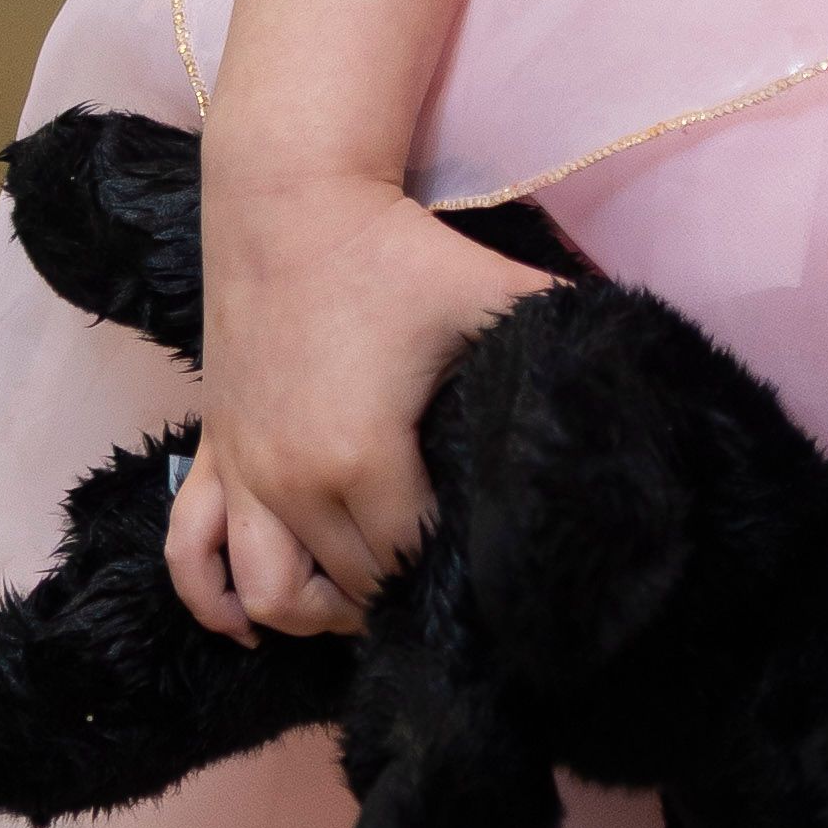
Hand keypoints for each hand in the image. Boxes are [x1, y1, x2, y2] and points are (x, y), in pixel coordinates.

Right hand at [166, 153, 549, 643]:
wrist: (287, 203)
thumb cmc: (394, 253)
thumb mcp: (491, 293)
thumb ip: (561, 338)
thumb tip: (636, 368)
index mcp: (364, 457)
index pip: (414, 560)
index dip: (455, 576)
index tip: (492, 574)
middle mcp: (294, 482)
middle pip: (353, 588)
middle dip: (400, 602)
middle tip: (446, 594)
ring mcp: (245, 474)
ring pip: (271, 597)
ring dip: (317, 618)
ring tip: (364, 608)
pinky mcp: (214, 454)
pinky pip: (191, 556)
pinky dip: (214, 601)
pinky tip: (247, 624)